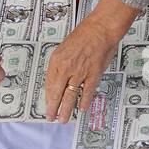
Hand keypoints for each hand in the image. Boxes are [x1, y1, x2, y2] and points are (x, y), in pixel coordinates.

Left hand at [45, 0, 140, 122]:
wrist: (100, 29)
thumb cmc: (84, 35)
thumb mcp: (64, 48)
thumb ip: (60, 64)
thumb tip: (57, 80)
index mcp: (56, 60)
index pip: (48, 83)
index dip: (48, 97)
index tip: (47, 104)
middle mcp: (66, 68)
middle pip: (56, 93)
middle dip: (53, 108)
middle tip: (50, 117)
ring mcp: (79, 72)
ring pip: (70, 96)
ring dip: (66, 110)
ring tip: (63, 119)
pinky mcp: (93, 75)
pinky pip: (87, 92)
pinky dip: (84, 102)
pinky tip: (82, 109)